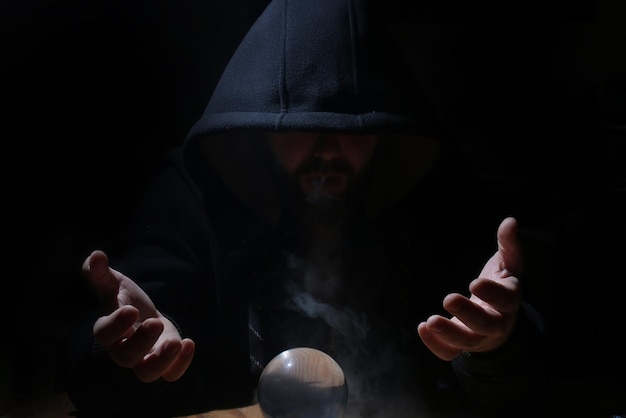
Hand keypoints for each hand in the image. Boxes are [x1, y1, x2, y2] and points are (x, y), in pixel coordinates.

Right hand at [84, 250, 195, 381]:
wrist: (145, 315)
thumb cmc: (125, 299)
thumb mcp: (114, 283)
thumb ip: (101, 272)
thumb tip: (96, 255)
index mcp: (109, 330)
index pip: (104, 334)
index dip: (116, 324)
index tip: (131, 308)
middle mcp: (123, 349)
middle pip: (126, 356)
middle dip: (141, 341)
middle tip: (154, 323)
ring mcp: (144, 359)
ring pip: (146, 373)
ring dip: (161, 361)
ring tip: (175, 342)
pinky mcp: (164, 362)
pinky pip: (170, 374)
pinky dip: (180, 364)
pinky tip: (188, 343)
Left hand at [417, 217, 522, 360]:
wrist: (499, 320)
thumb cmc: (501, 286)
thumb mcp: (508, 265)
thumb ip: (508, 245)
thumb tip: (510, 221)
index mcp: (509, 300)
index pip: (506, 300)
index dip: (492, 294)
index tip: (474, 283)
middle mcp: (497, 322)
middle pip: (486, 325)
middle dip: (468, 313)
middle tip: (448, 298)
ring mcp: (479, 337)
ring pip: (467, 342)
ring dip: (448, 333)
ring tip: (430, 320)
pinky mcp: (462, 346)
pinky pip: (450, 352)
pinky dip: (436, 345)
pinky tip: (422, 328)